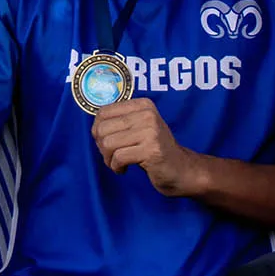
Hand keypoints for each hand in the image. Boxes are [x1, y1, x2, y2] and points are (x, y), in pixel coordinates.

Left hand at [91, 97, 205, 197]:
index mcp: (142, 105)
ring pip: (108, 144)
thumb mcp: (138, 128)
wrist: (180, 170)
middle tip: (112, 156)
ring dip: (108, 159)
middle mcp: (147, 114)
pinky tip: (124, 170)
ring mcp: (150, 131)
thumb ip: (119, 122)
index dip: (98, 130)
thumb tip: (94, 126)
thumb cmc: (153, 150)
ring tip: (118, 163)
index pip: (103, 112)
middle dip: (101, 147)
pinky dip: (116, 167)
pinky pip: (118, 158)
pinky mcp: (151, 150)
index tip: (106, 142)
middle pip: (103, 128)